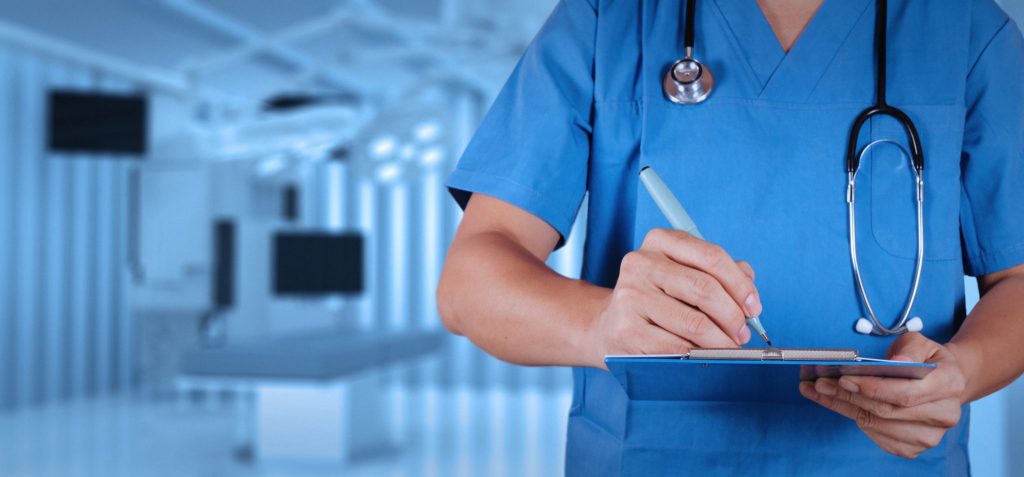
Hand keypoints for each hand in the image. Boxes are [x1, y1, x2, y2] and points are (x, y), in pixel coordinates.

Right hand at [587, 228, 761, 367]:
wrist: (609, 325)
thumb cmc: (657, 299)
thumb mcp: (684, 273)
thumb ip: (719, 273)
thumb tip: (749, 290)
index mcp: (660, 241)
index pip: (711, 257)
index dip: (740, 285)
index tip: (753, 307)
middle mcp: (641, 263)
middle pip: (704, 289)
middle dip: (733, 316)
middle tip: (742, 333)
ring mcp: (630, 296)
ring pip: (694, 322)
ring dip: (721, 341)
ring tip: (729, 347)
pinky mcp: (627, 329)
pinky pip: (677, 347)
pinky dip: (699, 354)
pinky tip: (704, 355)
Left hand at [799, 333, 967, 458]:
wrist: (940, 383)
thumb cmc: (925, 360)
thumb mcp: (920, 343)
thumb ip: (908, 350)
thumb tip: (895, 362)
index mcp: (949, 384)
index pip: (906, 393)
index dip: (873, 388)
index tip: (844, 379)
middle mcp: (943, 415)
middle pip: (887, 411)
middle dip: (849, 396)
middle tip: (820, 383)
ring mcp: (928, 436)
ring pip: (877, 425)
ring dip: (844, 406)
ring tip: (820, 390)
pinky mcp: (911, 447)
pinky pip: (875, 436)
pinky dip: (852, 417)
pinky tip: (836, 402)